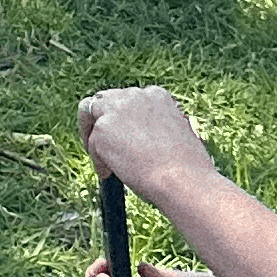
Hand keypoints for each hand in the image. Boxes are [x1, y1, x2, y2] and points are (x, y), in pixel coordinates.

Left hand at [78, 84, 217, 195]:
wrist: (184, 180)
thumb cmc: (188, 168)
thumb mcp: (177, 135)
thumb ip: (155, 127)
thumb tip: (138, 138)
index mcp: (156, 95)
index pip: (127, 99)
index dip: (121, 117)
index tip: (122, 134)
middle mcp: (134, 96)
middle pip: (102, 101)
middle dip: (99, 121)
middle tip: (100, 145)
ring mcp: (116, 110)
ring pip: (89, 115)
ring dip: (91, 136)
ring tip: (103, 160)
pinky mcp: (102, 128)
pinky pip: (92, 145)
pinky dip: (98, 160)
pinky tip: (109, 174)